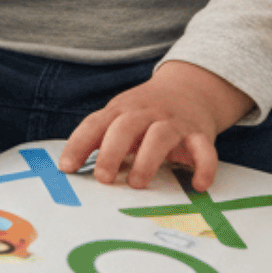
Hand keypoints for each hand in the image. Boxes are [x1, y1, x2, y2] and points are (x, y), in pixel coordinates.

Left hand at [57, 61, 252, 191]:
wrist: (190, 87)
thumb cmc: (145, 113)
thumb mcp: (120, 117)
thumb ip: (101, 138)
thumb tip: (70, 168)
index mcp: (121, 109)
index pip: (96, 124)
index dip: (79, 144)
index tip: (67, 167)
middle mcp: (146, 113)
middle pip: (126, 126)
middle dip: (112, 151)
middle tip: (103, 178)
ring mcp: (174, 122)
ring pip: (160, 135)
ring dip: (148, 159)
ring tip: (138, 184)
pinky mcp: (199, 133)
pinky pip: (204, 149)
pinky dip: (204, 166)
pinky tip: (198, 185)